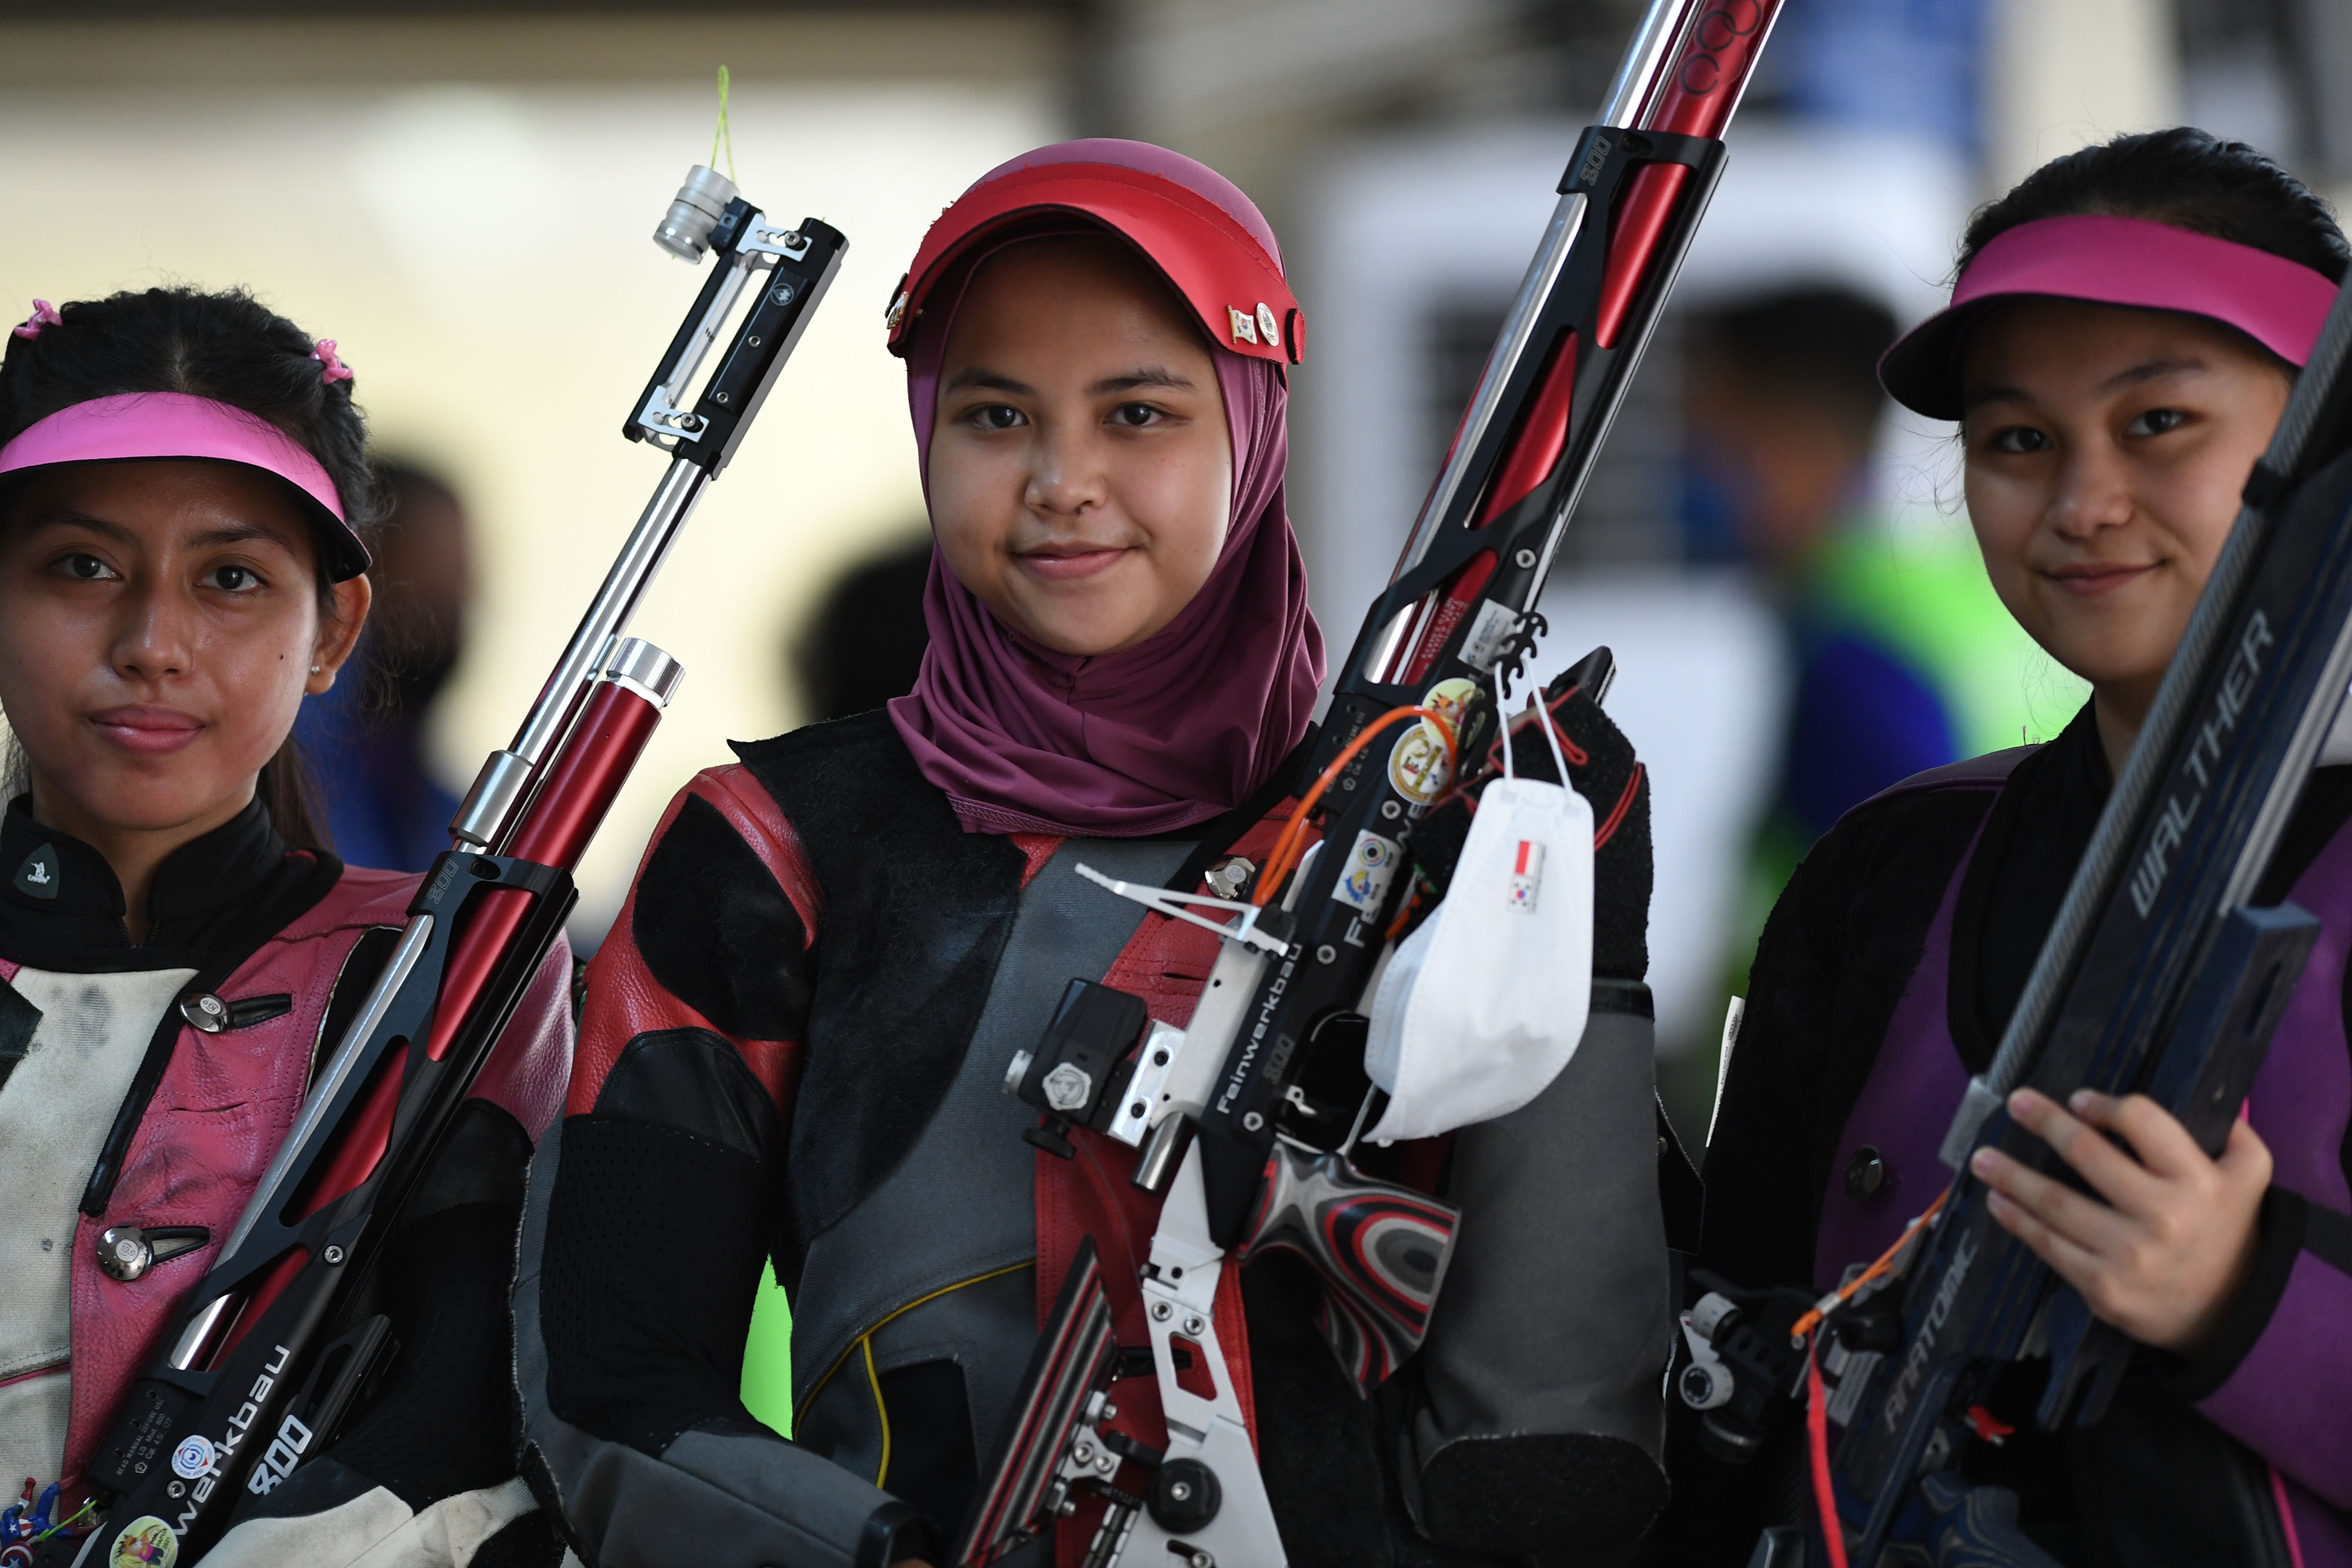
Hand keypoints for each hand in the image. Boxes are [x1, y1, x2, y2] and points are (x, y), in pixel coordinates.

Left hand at [1970, 1087, 2270, 1351]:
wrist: (2231, 1314)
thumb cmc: (2228, 1233)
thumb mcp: (2249, 1179)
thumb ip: (2234, 1137)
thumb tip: (2205, 1097)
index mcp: (2198, 1180)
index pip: (2142, 1122)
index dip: (2104, 1105)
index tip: (2077, 1100)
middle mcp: (2164, 1215)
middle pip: (2088, 1154)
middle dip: (2045, 1123)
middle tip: (2016, 1103)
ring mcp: (2130, 1254)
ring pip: (2056, 1203)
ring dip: (2011, 1176)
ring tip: (1982, 1158)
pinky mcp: (2104, 1287)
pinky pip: (2050, 1247)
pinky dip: (2018, 1221)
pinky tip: (1998, 1202)